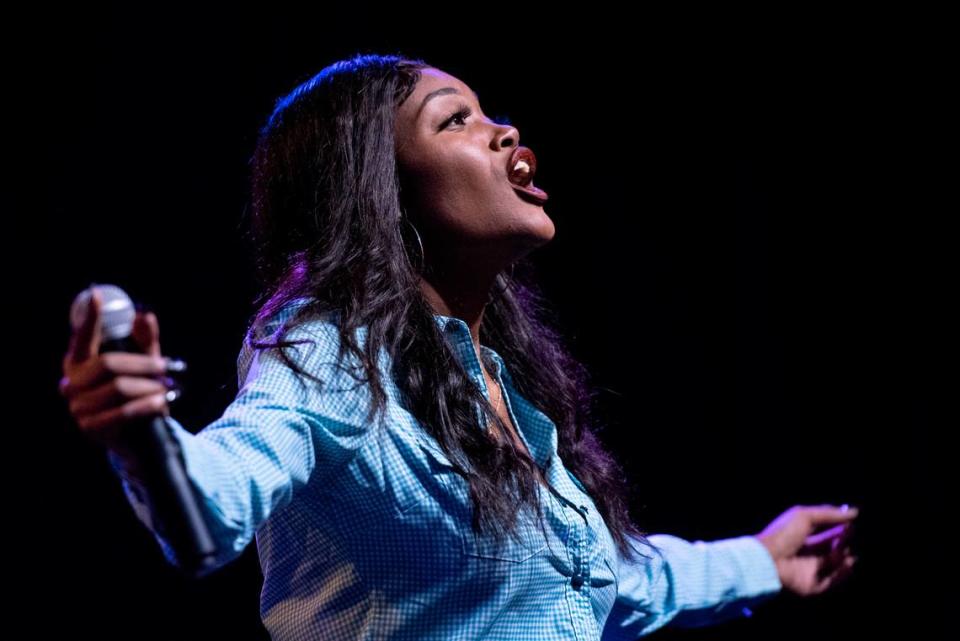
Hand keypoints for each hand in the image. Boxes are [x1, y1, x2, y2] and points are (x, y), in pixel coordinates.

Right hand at [58, 287, 178, 462]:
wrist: (137, 436)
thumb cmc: (137, 392)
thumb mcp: (145, 365)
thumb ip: (145, 342)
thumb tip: (145, 315)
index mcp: (79, 363)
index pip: (83, 338)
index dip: (90, 318)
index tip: (97, 295)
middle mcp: (72, 383)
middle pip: (108, 364)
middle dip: (143, 363)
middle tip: (167, 364)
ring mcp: (78, 407)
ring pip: (119, 388)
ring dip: (149, 386)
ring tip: (168, 386)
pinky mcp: (90, 428)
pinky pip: (123, 412)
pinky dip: (147, 405)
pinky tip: (162, 402)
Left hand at [755, 504, 859, 595]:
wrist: (769, 560)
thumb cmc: (784, 534)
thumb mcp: (805, 516)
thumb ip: (829, 514)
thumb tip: (855, 511)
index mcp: (800, 535)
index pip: (825, 530)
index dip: (839, 526)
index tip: (852, 521)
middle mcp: (806, 552)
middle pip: (832, 546)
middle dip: (844, 540)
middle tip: (851, 534)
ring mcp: (810, 569)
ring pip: (835, 563)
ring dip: (844, 555)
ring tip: (844, 548)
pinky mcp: (813, 585)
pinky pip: (833, 581)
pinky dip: (843, 573)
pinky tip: (848, 562)